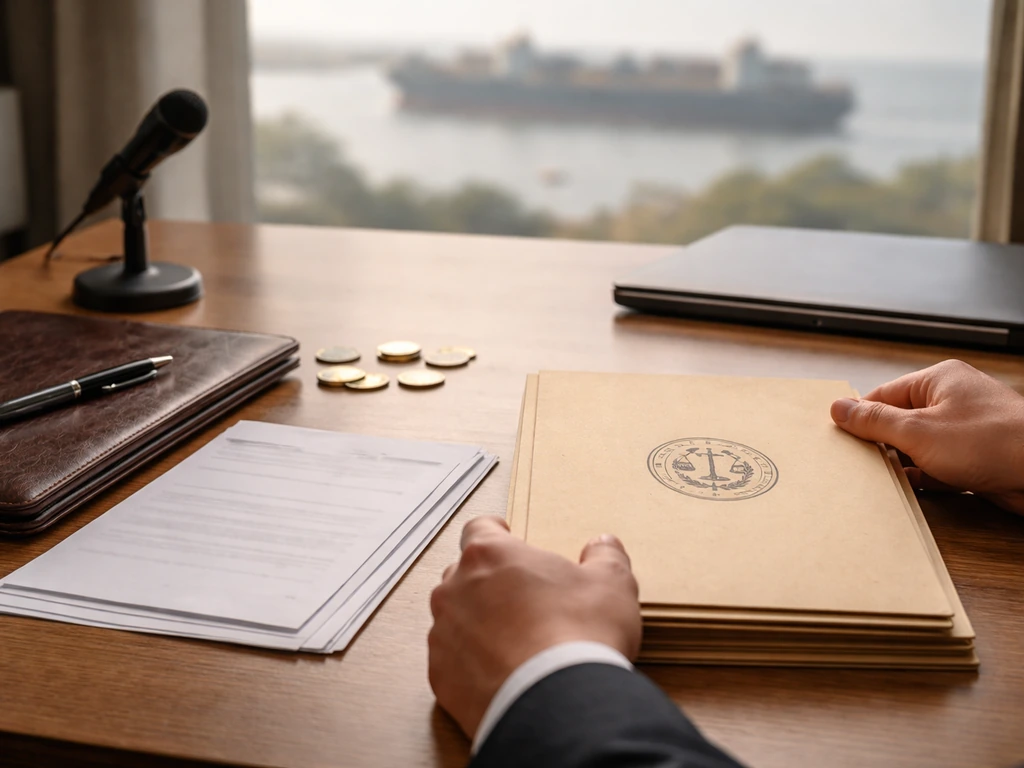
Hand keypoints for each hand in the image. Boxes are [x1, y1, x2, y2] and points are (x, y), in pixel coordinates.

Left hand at [427, 516, 640, 739]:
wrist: (557, 706)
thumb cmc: (579, 636)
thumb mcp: (611, 585)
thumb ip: (605, 557)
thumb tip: (603, 546)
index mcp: (490, 555)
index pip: (479, 528)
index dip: (494, 531)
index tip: (504, 535)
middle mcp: (455, 589)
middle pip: (464, 574)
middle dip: (488, 583)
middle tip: (521, 599)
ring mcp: (443, 634)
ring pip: (455, 619)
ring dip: (477, 624)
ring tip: (514, 643)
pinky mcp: (440, 676)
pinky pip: (452, 662)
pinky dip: (471, 664)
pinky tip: (502, 674)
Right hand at [830, 359, 1023, 514]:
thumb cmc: (992, 442)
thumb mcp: (918, 431)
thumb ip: (874, 421)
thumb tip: (839, 408)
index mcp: (938, 381)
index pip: (884, 395)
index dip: (861, 417)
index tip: (840, 437)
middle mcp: (953, 401)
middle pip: (900, 420)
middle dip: (882, 443)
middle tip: (858, 461)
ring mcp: (967, 431)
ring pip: (919, 446)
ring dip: (903, 463)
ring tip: (881, 477)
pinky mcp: (977, 458)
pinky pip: (939, 465)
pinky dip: (924, 477)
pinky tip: (911, 488)